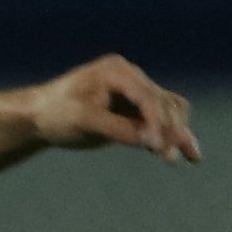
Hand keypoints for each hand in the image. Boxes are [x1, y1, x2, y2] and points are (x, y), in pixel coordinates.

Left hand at [26, 55, 199, 163]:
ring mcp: (135, 91)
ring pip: (170, 109)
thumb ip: (117, 129)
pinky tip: (182, 153)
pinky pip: (161, 118)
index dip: (156, 122)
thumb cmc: (55, 114)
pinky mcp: (135, 107)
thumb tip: (151, 141)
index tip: (160, 146)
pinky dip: (170, 133)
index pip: (146, 96)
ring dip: (179, 132)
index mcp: (116, 72)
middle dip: (171, 131)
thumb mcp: (82, 121)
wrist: (39, 117)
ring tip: (192, 157)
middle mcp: (131, 77)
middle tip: (172, 159)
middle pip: (164, 103)